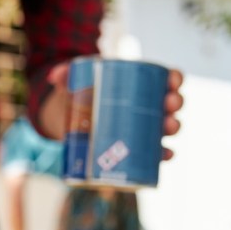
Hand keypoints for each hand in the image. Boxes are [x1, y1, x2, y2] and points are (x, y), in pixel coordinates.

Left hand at [45, 63, 183, 159]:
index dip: (175, 79)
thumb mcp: (74, 81)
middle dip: (175, 103)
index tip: (172, 81)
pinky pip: (155, 152)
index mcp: (140, 85)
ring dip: (173, 127)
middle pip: (170, 103)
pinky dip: (164, 154)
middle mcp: (148, 106)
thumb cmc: (80, 93)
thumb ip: (66, 75)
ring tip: (168, 128)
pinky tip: (166, 155)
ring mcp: (143, 128)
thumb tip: (55, 76)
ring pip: (166, 127)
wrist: (69, 118)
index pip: (166, 79)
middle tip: (168, 104)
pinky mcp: (135, 148)